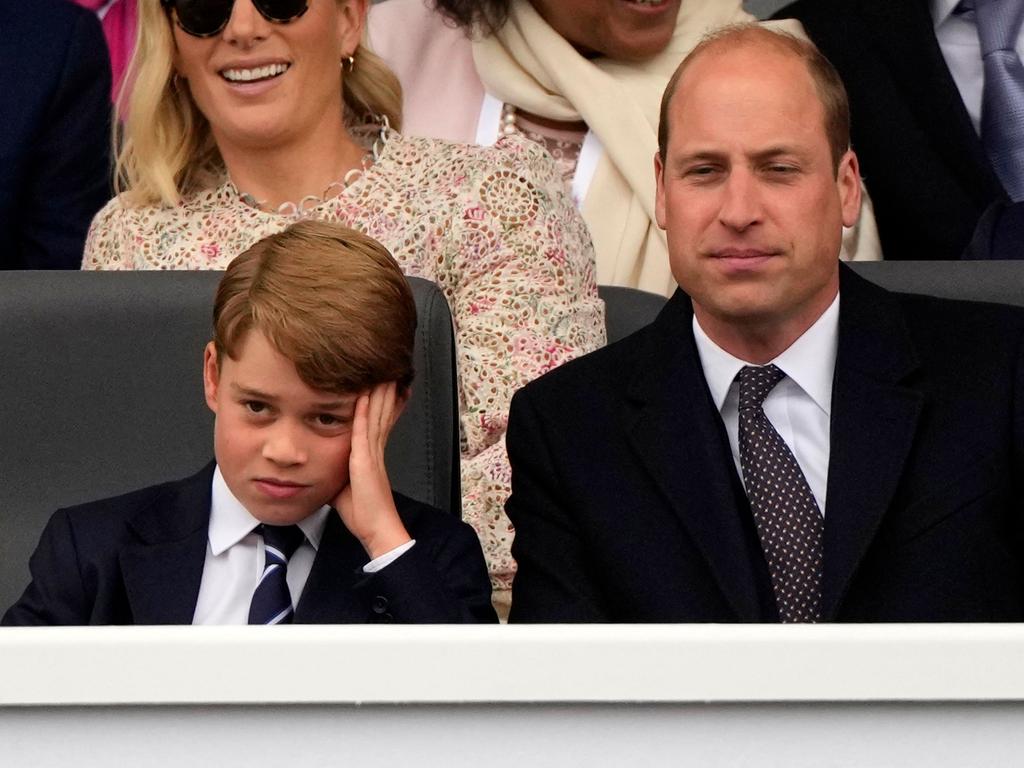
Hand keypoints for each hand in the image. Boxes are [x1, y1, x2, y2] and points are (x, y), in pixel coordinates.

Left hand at [334, 381, 411, 558]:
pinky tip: (362, 398)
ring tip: (380, 374)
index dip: (381, 402)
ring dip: (377, 394)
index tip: (382, 384)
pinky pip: (364, 432)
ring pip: (376, 416)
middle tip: (387, 369)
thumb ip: (336, 471)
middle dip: (383, 390)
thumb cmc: (363, 512)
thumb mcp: (345, 485)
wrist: (376, 528)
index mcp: (371, 454)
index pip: (378, 421)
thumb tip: (320, 466)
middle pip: (381, 412)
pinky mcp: (365, 461)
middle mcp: (374, 450)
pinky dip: (364, 413)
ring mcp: (371, 454)